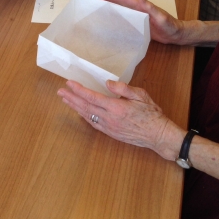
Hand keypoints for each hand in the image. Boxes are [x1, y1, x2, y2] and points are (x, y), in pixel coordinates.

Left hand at [58, 80, 183, 159]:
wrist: (158, 135)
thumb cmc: (152, 114)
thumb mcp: (141, 95)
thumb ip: (123, 88)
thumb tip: (107, 83)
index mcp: (116, 108)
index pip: (92, 97)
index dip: (79, 90)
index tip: (69, 83)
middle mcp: (109, 119)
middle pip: (85, 107)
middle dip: (71, 98)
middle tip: (60, 92)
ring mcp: (109, 127)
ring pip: (87, 116)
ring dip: (75, 107)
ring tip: (65, 100)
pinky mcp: (110, 133)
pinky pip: (93, 123)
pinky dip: (84, 116)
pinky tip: (79, 112)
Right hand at [96, 0, 183, 44]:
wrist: (176, 34)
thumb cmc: (170, 25)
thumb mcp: (162, 17)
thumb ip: (151, 8)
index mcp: (141, 6)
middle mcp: (138, 9)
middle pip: (121, 2)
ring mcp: (138, 16)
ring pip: (122, 9)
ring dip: (111, 6)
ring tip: (99, 6)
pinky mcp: (138, 24)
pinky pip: (125, 19)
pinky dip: (117, 18)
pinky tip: (110, 21)